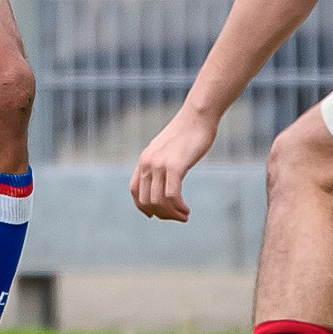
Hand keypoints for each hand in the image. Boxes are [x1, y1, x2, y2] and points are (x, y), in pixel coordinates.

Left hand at [130, 106, 216, 221]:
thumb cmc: (188, 132)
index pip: (134, 190)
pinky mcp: (174, 166)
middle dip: (161, 214)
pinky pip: (171, 195)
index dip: (143, 207)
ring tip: (184, 215)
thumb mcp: (168, 149)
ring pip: (158, 202)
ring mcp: (159, 164)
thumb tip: (165, 178)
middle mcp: (147, 163)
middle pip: (145, 201)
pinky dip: (178, 207)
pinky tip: (186, 209)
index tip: (156, 215)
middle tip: (178, 217)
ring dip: (171, 214)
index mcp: (144, 159)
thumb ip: (162, 163)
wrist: (198, 116)